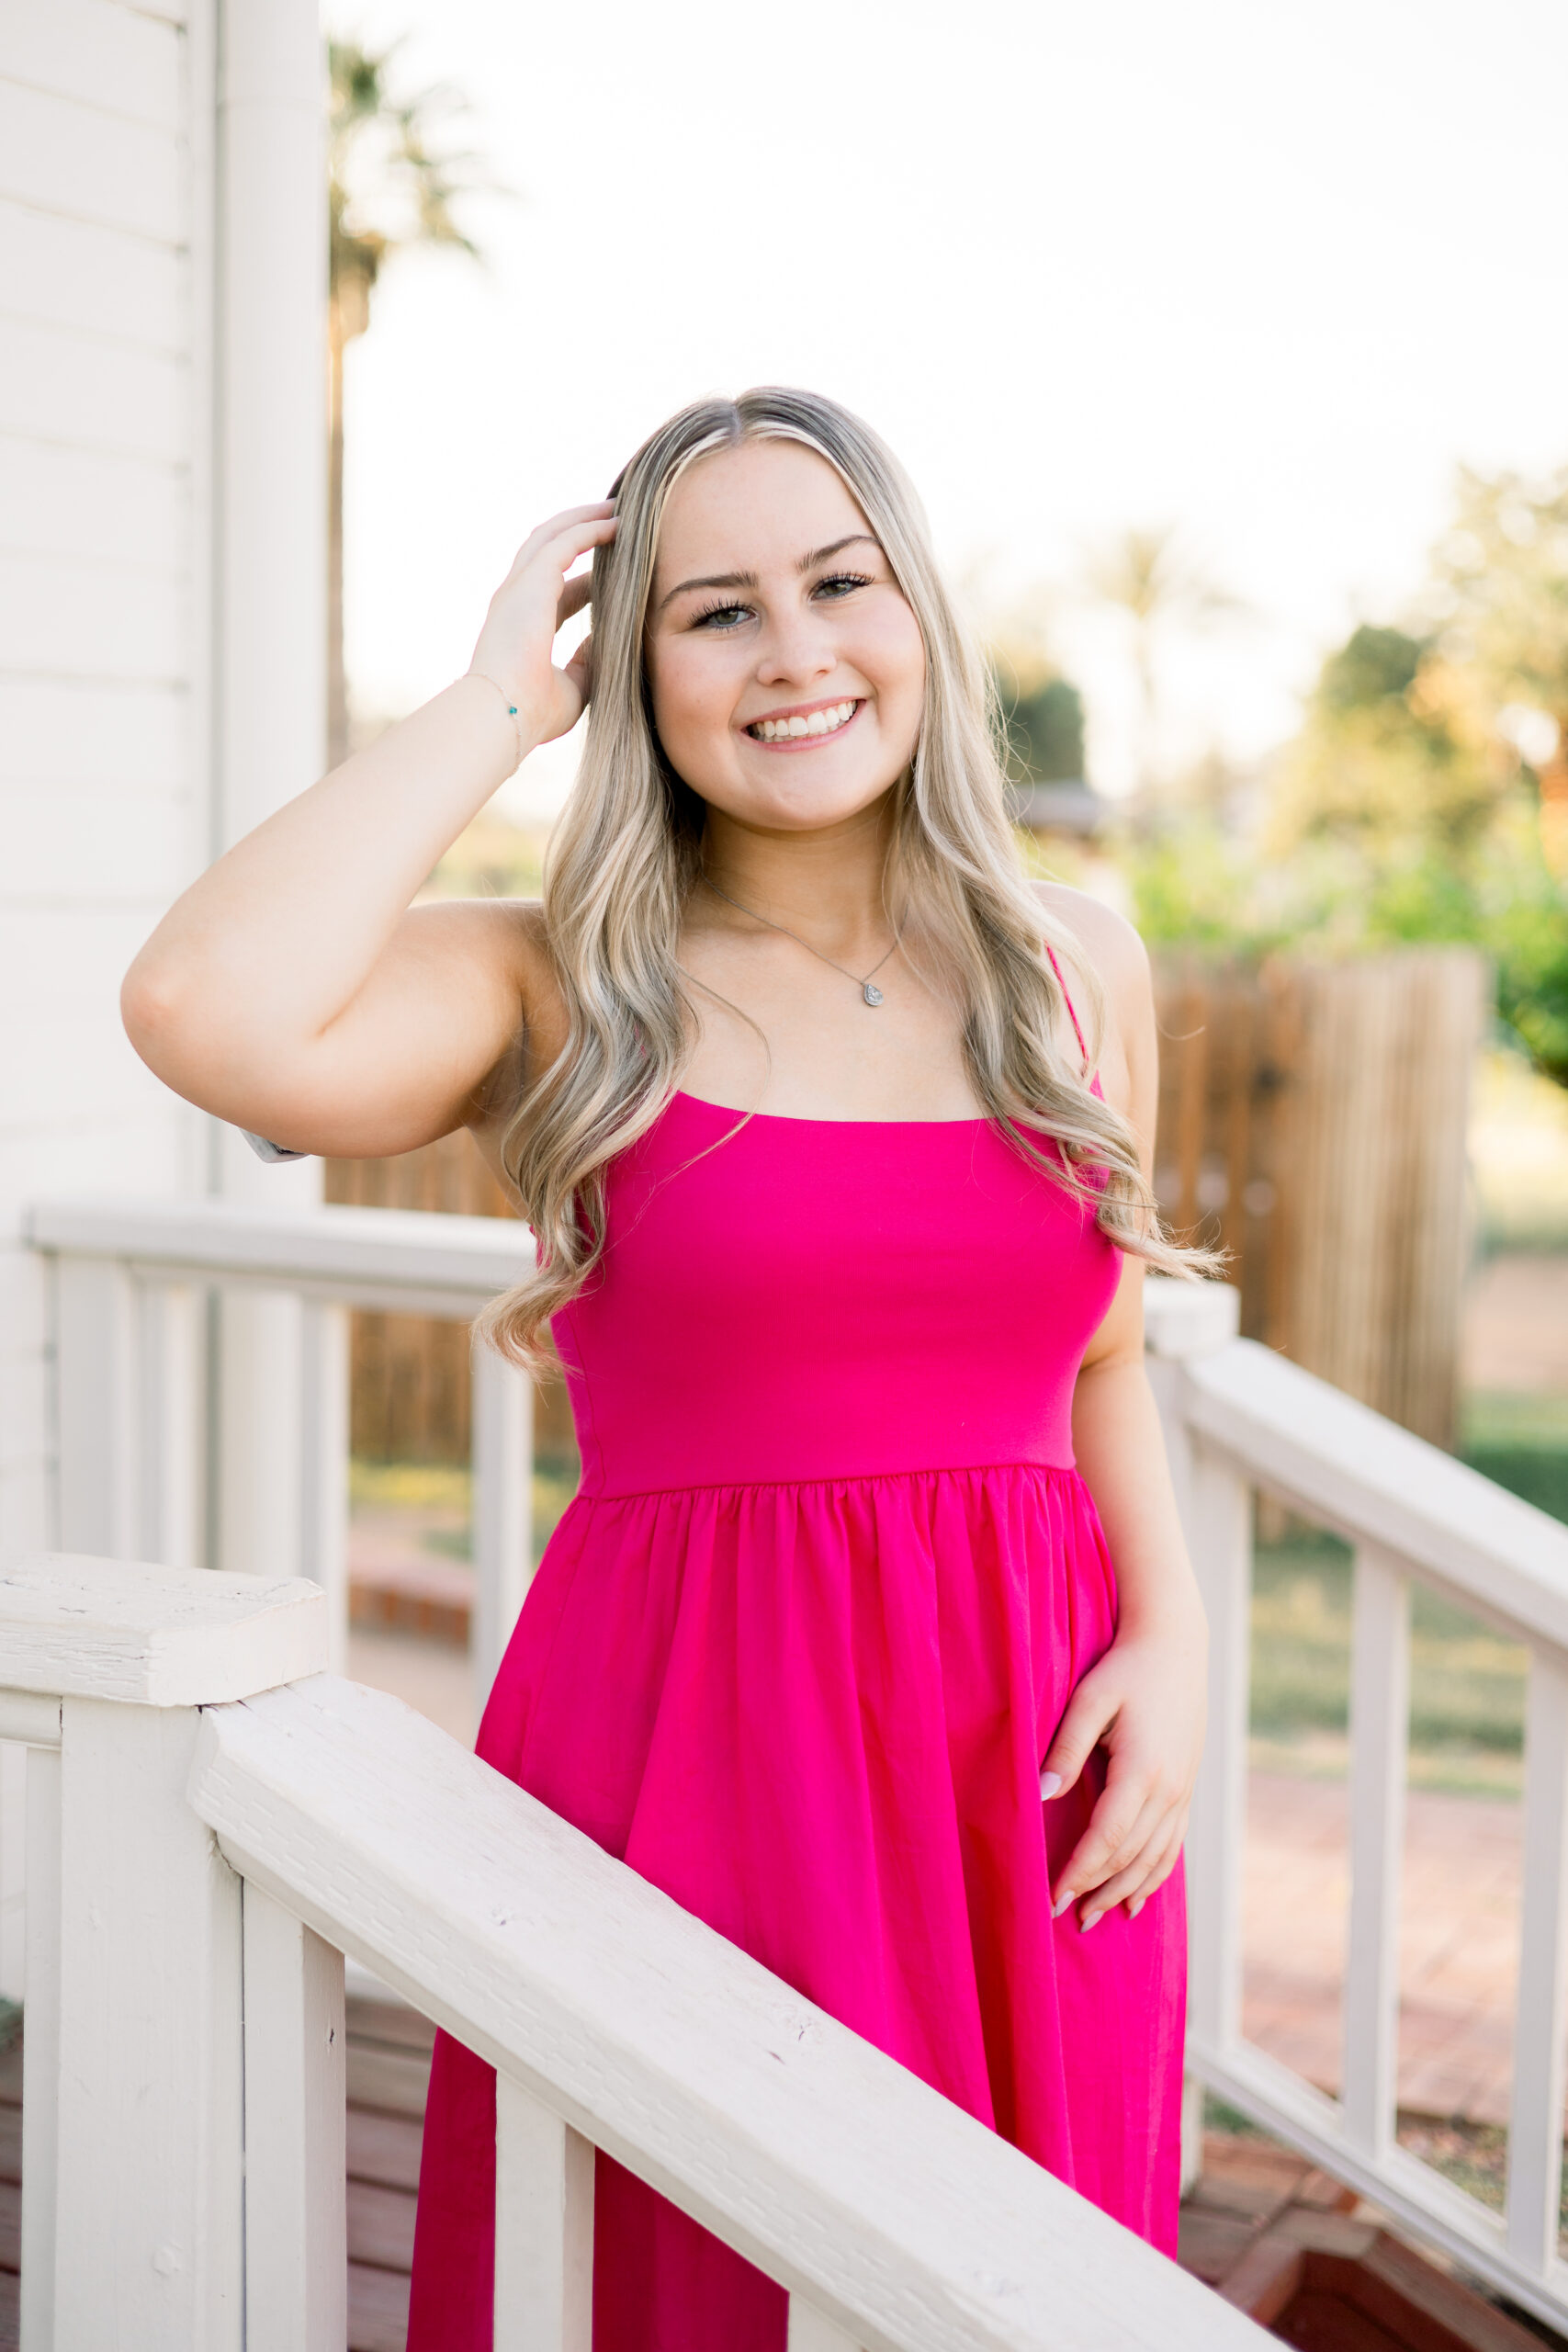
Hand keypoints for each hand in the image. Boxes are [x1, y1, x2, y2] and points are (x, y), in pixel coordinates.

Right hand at [468, 502, 617, 749]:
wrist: (505, 713)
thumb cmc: (534, 713)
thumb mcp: (574, 686)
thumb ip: (589, 662)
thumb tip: (609, 641)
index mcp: (523, 626)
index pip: (558, 592)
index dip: (587, 582)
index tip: (616, 576)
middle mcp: (517, 600)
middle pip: (547, 552)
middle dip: (578, 533)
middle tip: (613, 522)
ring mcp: (519, 588)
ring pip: (552, 535)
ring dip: (584, 519)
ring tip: (616, 510)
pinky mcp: (531, 582)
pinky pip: (564, 541)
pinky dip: (589, 528)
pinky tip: (616, 524)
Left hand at [1040, 1608, 1205, 1931]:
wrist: (1176, 1647)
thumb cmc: (1126, 1668)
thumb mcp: (1090, 1698)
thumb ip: (1066, 1747)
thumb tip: (1042, 1794)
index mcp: (1143, 1770)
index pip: (1107, 1838)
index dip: (1079, 1872)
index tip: (1051, 1898)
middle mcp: (1169, 1790)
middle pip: (1130, 1857)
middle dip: (1096, 1890)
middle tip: (1063, 1917)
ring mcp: (1183, 1792)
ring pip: (1154, 1858)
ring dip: (1124, 1891)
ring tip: (1094, 1917)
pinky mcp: (1186, 1789)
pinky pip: (1172, 1846)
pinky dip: (1153, 1876)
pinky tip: (1136, 1898)